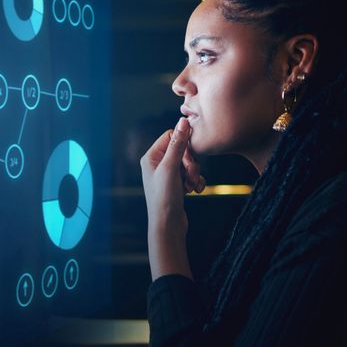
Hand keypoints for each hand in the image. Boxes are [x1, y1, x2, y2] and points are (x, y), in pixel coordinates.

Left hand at [140, 117, 204, 279]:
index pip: (171, 136)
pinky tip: (195, 191)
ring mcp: (167, 174)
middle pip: (181, 149)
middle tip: (191, 175)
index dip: (184, 145)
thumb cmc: (164, 197)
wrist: (168, 226)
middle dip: (191, 162)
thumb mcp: (171, 168)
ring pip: (188, 162)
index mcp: (150, 157)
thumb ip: (178, 144)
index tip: (189, 159)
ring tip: (192, 185)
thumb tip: (183, 120)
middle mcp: (157, 164)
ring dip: (194, 173)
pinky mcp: (176, 184)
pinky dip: (195, 181)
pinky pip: (190, 174)